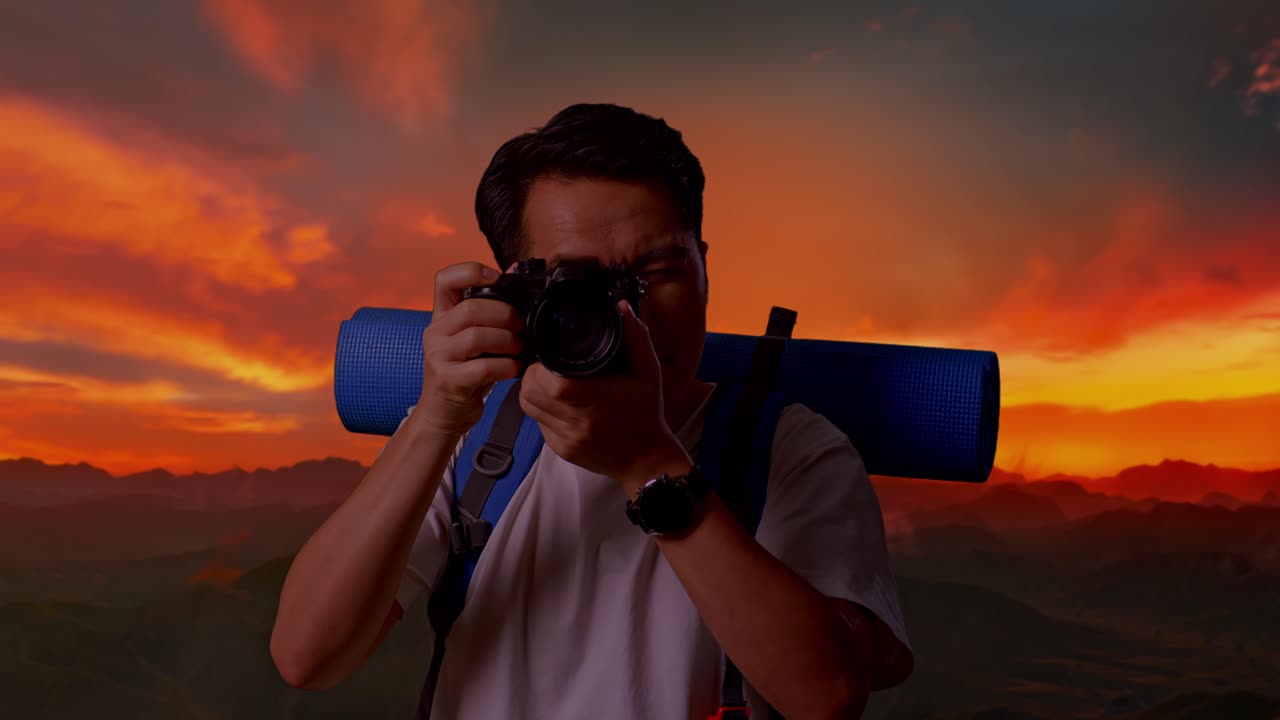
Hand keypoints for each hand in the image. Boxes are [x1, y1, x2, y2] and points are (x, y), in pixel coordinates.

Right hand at [415, 261, 523, 435]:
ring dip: (507, 341)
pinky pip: (484, 367)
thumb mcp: (473, 339)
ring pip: (477, 336)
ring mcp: (438, 357)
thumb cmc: (464, 372)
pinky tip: (513, 369)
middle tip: (520, 326)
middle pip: (471, 308)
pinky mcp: (449, 380)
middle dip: (505, 314)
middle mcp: (435, 333)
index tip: (496, 278)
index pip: (445, 280)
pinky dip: (506, 367)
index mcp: (441, 317)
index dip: (471, 271)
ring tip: (518, 349)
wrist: (443, 413)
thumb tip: (514, 272)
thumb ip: (489, 310)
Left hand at [519, 299, 688, 488]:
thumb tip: (622, 307)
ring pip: (528, 408)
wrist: (646, 460)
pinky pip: (538, 424)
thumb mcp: (648, 371)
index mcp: (597, 400)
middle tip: (545, 366)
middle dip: (532, 375)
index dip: (541, 367)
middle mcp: (578, 423)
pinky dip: (542, 410)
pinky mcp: (561, 450)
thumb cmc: (646, 414)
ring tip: (548, 381)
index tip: (550, 357)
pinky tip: (558, 403)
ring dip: (532, 391)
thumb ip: (636, 337)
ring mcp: (567, 439)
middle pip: (530, 394)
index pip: (551, 384)